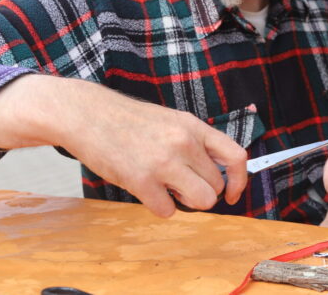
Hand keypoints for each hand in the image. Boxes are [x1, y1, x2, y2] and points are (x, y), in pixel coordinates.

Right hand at [0, 75, 247, 217]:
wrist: (88, 115)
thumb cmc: (129, 121)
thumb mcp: (171, 121)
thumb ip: (194, 143)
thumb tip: (217, 175)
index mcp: (193, 126)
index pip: (235, 156)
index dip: (239, 181)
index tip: (231, 194)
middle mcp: (183, 143)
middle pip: (216, 186)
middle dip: (200, 191)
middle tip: (178, 184)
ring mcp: (163, 162)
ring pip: (201, 201)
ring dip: (185, 202)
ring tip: (166, 189)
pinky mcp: (141, 180)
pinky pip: (167, 211)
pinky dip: (158, 207)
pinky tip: (144, 190)